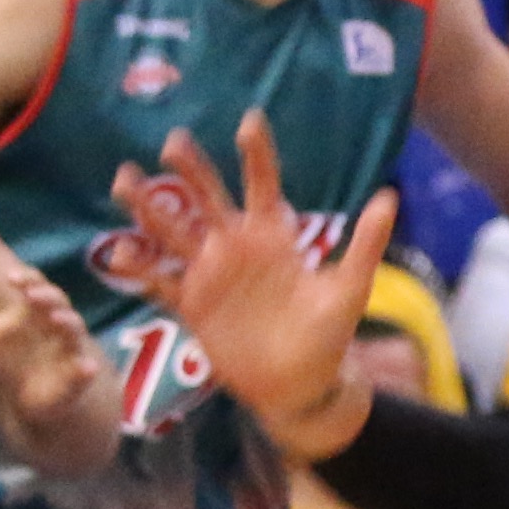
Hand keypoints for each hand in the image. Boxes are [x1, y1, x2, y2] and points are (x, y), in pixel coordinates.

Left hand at [0, 258, 104, 451]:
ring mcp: (68, 349)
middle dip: (48, 296)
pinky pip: (85, 370)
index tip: (11, 279)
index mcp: (33, 310)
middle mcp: (54, 324)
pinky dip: (86, 369)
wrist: (24, 399)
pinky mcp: (76, 377)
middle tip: (32, 295)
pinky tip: (87, 368)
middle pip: (58, 301)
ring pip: (75, 330)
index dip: (28, 279)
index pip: (35, 285)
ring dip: (69, 322)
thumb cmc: (4, 361)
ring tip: (57, 319)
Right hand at [115, 113, 393, 463]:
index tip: (249, 121)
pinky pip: (160, 280)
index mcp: (273, 236)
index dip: (256, 155)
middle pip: (208, 198)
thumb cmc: (328, 336)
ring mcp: (210, 273)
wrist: (301, 386)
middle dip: (191, 170)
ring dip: (149, 207)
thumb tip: (390, 197)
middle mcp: (236, 246)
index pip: (262, 185)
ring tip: (125, 179)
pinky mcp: (192, 303)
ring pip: (173, 230)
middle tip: (173, 141)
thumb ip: (366, 244)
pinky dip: (140, 267)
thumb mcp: (350, 288)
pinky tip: (119, 252)